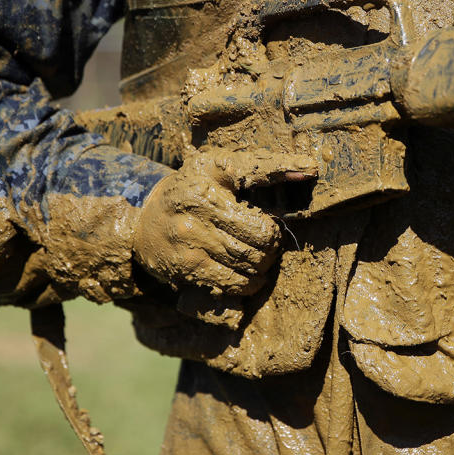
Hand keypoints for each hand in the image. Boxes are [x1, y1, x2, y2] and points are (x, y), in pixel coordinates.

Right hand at [133, 148, 315, 296]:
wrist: (142, 218)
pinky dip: (246, 284)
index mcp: (206, 194)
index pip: (261, 227)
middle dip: (270, 249)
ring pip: (246, 272)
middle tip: (266, 241)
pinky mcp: (185, 273)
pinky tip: (244, 272)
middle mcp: (193, 225)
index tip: (272, 226)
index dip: (274, 231)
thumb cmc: (193, 185)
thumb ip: (268, 167)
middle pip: (256, 251)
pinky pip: (229, 287)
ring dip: (261, 267)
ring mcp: (188, 252)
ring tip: (257, 255)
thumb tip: (311, 167)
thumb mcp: (223, 166)